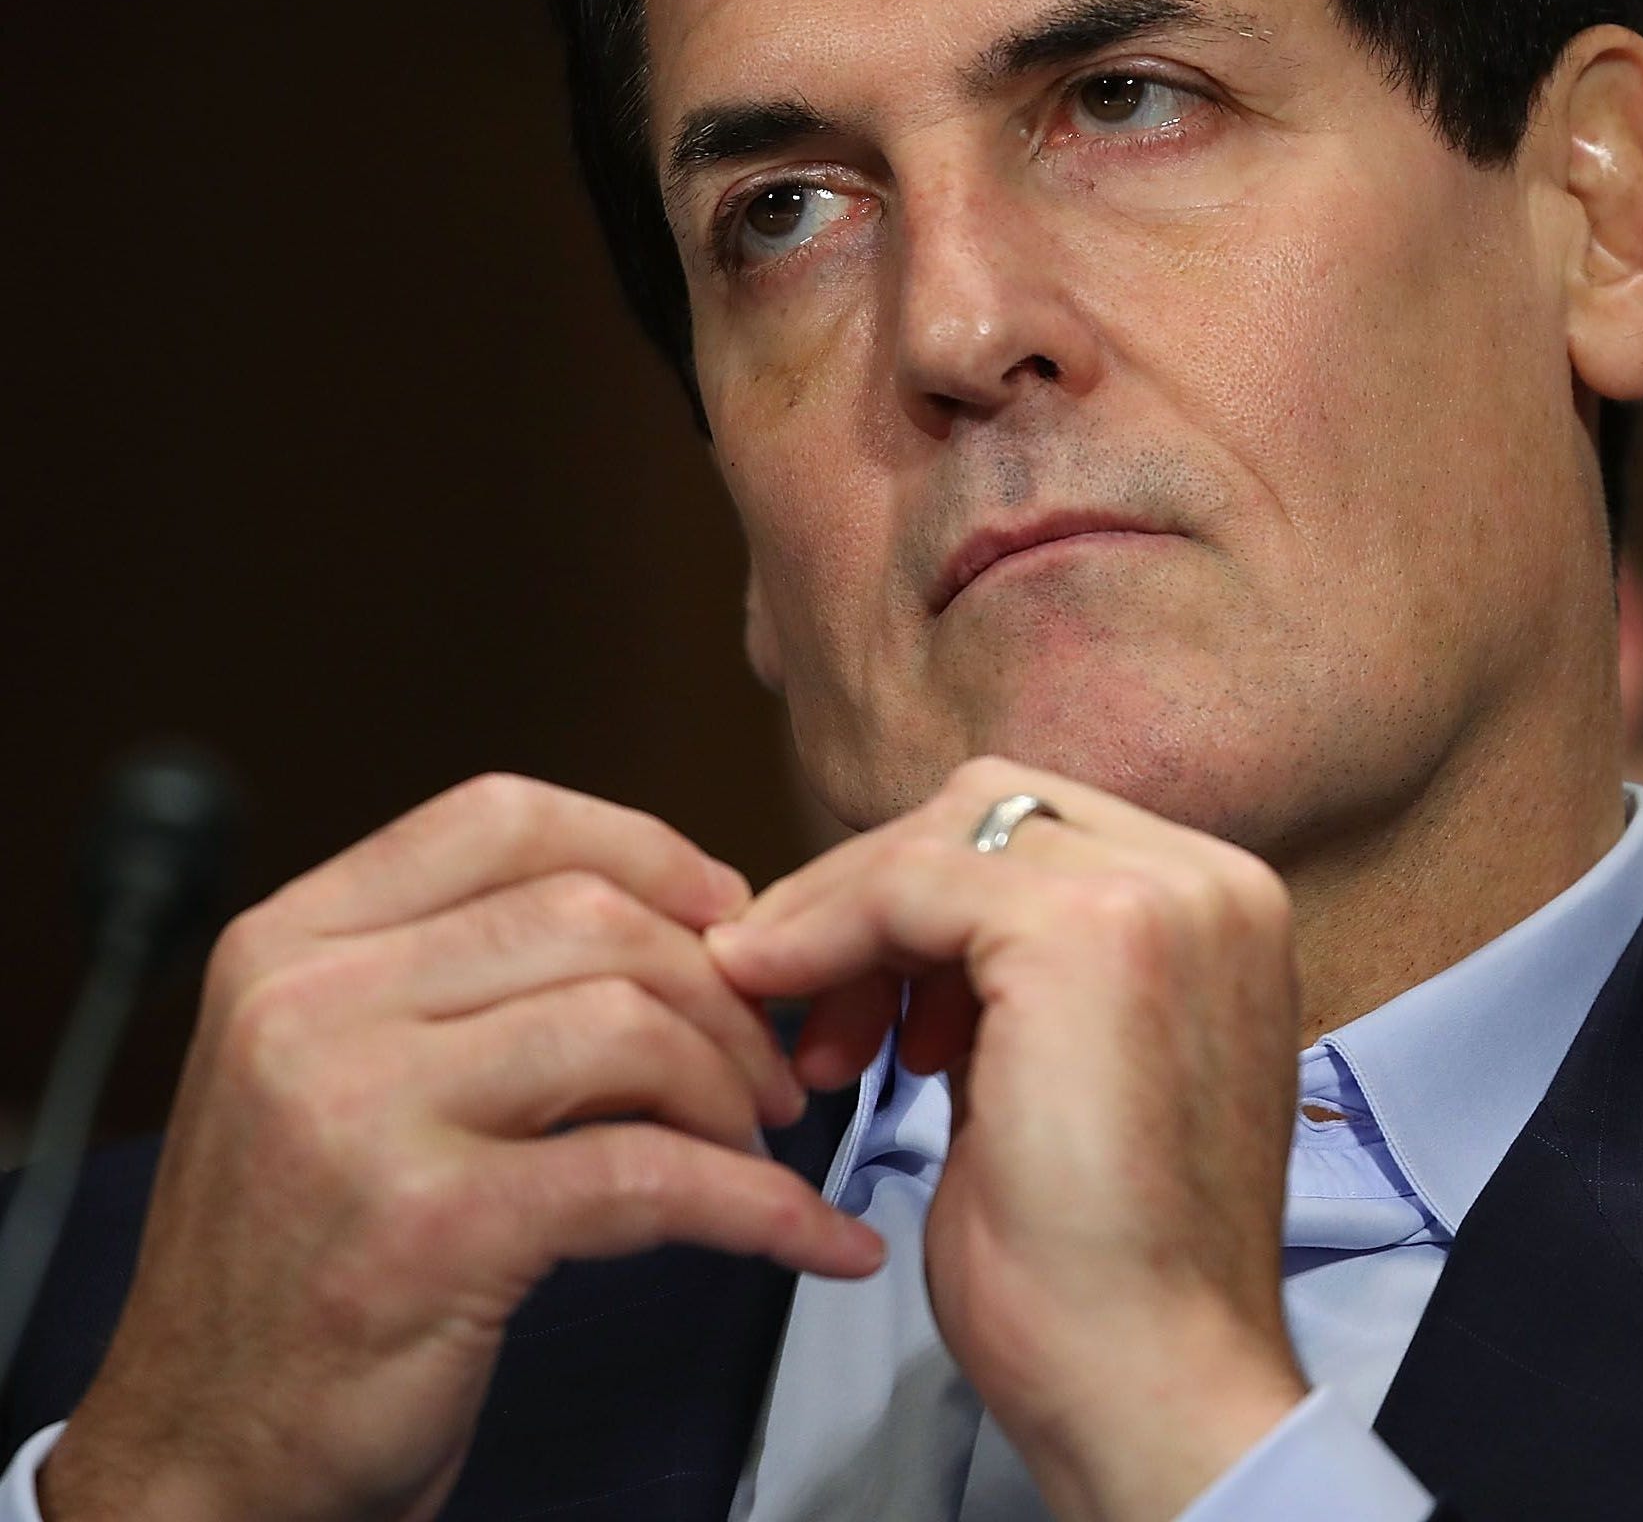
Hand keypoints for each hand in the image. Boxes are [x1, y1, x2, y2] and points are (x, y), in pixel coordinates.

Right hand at [40, 774, 881, 1521]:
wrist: (200, 1456)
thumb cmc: (300, 1261)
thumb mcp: (331, 1070)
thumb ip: (459, 974)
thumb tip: (680, 916)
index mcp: (288, 944)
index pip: (501, 817)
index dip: (646, 849)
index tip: (728, 909)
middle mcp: (308, 1007)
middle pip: (590, 917)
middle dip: (717, 987)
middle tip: (762, 1061)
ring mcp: (359, 1115)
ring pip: (628, 1025)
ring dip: (730, 1085)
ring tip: (752, 1141)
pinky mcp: (430, 1232)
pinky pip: (650, 1175)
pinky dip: (761, 1206)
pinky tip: (810, 1236)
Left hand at [707, 756, 1308, 1521]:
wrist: (1151, 1380)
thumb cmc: (1104, 1271)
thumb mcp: (1069, 1077)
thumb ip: (1021, 987)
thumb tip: (911, 947)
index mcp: (1225, 910)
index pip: (1041, 832)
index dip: (923, 891)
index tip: (847, 981)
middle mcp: (1213, 881)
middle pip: (993, 811)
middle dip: (878, 894)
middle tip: (814, 1010)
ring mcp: (1163, 896)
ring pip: (946, 834)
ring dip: (847, 918)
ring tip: (816, 1046)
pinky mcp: (1090, 931)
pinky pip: (911, 881)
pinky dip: (828, 930)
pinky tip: (785, 1007)